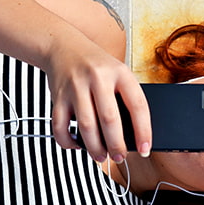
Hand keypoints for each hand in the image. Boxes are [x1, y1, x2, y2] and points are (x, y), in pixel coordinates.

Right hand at [47, 40, 151, 162]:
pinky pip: (60, 126)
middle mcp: (98, 78)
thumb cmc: (96, 66)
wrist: (63, 46)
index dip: (143, 131)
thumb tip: (132, 136)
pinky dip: (68, 141)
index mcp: (120, 73)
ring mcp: (76, 87)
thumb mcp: (118, 73)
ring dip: (94, 148)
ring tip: (100, 156)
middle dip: (116, 145)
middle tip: (120, 158)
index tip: (145, 149)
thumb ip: (125, 98)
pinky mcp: (58, 96)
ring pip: (86, 126)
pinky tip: (76, 144)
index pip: (137, 105)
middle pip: (110, 119)